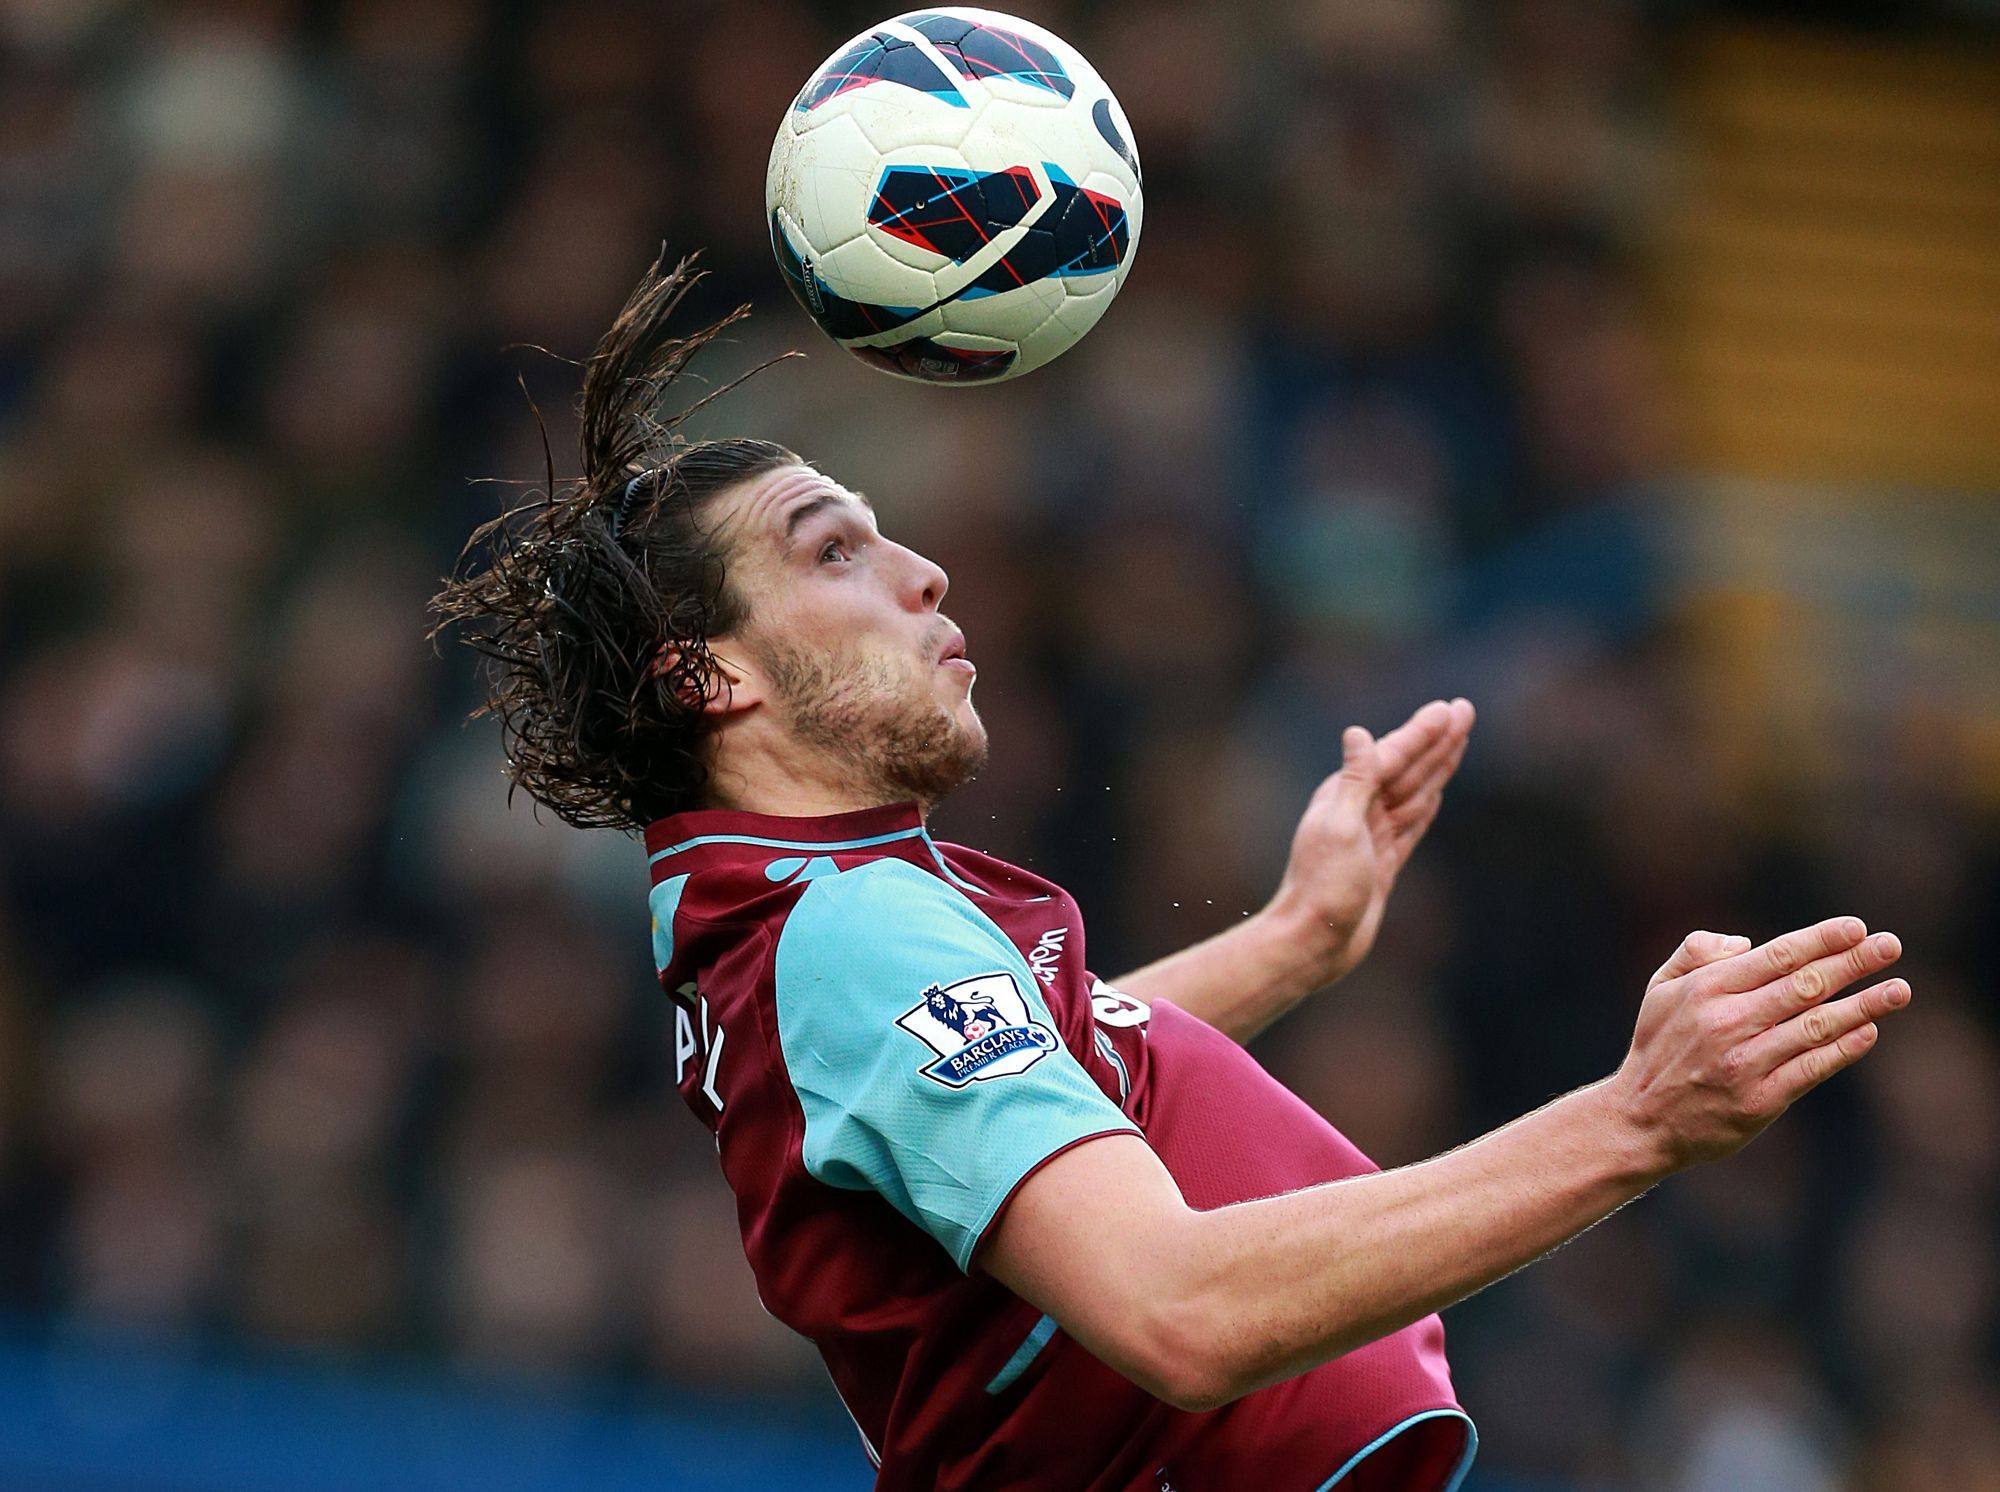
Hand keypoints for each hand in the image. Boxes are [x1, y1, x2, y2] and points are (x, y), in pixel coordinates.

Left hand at [1265, 698, 1474, 985]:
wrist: (1314, 942)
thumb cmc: (1322, 888)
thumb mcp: (1339, 829)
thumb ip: (1354, 782)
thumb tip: (1357, 732)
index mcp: (1344, 796)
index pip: (1394, 756)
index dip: (1424, 732)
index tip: (1451, 709)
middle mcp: (1358, 810)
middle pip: (1409, 767)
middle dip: (1438, 739)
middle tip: (1465, 710)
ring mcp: (1373, 836)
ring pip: (1415, 791)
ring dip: (1437, 765)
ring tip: (1458, 739)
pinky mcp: (1383, 861)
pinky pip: (1413, 822)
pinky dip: (1428, 802)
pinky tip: (1436, 790)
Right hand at [1611, 919, 1910, 1173]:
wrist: (1641, 1121)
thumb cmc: (1657, 1047)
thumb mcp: (1659, 989)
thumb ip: (1696, 951)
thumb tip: (1746, 942)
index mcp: (1705, 989)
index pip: (1776, 956)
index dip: (1820, 940)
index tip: (1856, 927)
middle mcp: (1726, 1022)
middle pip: (1803, 986)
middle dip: (1852, 963)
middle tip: (1891, 944)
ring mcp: (1744, 1062)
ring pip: (1815, 1027)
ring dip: (1863, 1006)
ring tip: (1900, 989)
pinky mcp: (1759, 1100)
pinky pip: (1810, 1069)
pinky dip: (1843, 1050)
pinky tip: (1869, 1032)